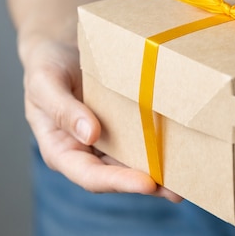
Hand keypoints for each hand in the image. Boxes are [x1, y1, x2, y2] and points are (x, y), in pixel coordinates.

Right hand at [21, 38, 181, 201]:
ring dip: (159, 170)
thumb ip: (63, 110)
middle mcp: (85, 150)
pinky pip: (141, 136)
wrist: (59, 45)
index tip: (146, 182)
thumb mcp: (45, 83)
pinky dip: (159, 144)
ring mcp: (106, 138)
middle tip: (177, 190)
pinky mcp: (123, 122)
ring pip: (132, 160)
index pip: (90, 175)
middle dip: (147, 184)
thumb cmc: (45, 65)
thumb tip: (91, 135)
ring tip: (189, 178)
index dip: (118, 181)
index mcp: (61, 150)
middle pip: (117, 175)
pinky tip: (182, 146)